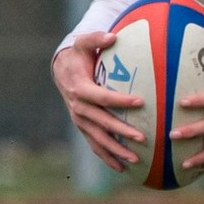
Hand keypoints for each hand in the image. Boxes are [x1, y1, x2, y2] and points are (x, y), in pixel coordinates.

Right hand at [51, 31, 145, 171]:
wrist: (62, 70)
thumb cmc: (78, 55)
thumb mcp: (84, 43)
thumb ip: (97, 38)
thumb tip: (113, 36)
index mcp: (80, 88)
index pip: (102, 96)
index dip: (120, 100)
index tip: (140, 102)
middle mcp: (78, 107)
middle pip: (102, 122)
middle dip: (121, 132)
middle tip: (142, 138)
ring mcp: (80, 120)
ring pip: (98, 138)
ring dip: (116, 150)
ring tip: (136, 159)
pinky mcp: (83, 127)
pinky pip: (95, 145)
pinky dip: (107, 157)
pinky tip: (123, 168)